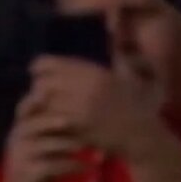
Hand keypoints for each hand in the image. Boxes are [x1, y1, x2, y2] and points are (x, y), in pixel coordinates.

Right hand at [0, 96, 82, 181]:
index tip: (62, 93)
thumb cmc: (41, 166)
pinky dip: (71, 166)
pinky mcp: (26, 175)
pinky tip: (88, 168)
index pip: (27, 107)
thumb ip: (60, 125)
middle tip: (76, 120)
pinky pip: (50, 167)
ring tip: (86, 146)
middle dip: (56, 120)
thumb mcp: (48, 143)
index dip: (41, 99)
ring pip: (44, 144)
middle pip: (34, 123)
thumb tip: (90, 104)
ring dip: (68, 144)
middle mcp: (16, 139)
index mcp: (22, 127)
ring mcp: (19, 157)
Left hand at [27, 55, 161, 158]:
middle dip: (40, 88)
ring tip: (47, 106)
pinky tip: (54, 120)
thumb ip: (117, 62)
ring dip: (42, 105)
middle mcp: (85, 89)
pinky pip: (51, 120)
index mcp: (96, 74)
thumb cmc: (139, 105)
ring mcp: (79, 110)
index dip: (40, 66)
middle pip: (43, 83)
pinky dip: (48, 119)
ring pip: (44, 104)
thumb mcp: (130, 77)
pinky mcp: (76, 129)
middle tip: (44, 92)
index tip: (37, 71)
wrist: (143, 135)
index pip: (51, 64)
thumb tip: (111, 47)